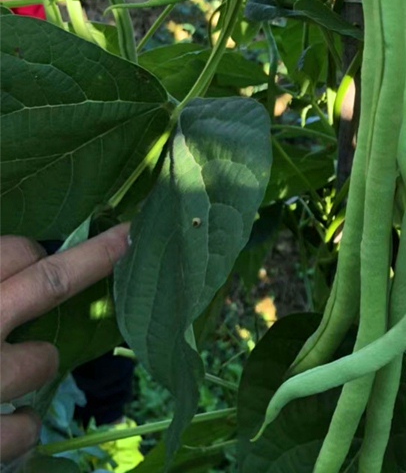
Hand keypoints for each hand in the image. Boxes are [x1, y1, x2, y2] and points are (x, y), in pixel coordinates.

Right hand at [0, 224, 129, 462]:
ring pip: (44, 360)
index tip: (35, 253)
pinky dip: (17, 434)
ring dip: (32, 367)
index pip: (11, 252)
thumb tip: (17, 260)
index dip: (27, 252)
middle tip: (129, 237)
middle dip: (98, 255)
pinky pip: (28, 430)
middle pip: (52, 280)